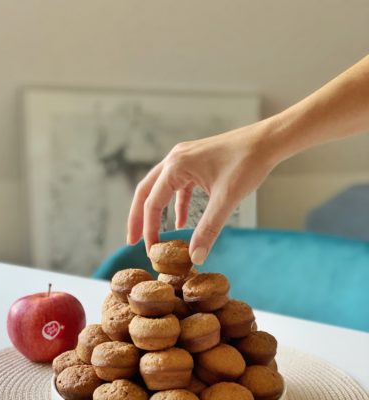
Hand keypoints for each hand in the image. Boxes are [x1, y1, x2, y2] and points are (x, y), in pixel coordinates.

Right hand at [127, 120, 277, 263]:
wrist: (268, 141)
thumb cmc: (247, 164)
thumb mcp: (226, 200)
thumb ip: (208, 230)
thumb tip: (195, 258)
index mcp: (176, 166)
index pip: (152, 202)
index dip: (149, 229)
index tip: (150, 251)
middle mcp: (175, 159)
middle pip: (146, 192)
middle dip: (139, 218)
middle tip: (132, 241)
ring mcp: (185, 159)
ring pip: (160, 188)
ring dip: (155, 211)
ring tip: (152, 233)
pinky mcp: (197, 163)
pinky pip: (178, 186)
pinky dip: (176, 205)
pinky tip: (180, 223)